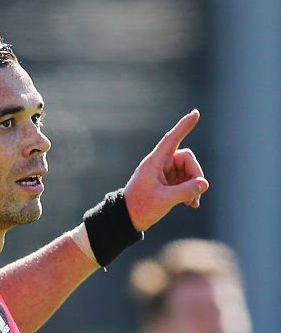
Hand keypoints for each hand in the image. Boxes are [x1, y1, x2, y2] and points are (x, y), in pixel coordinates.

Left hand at [123, 109, 209, 231]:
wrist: (127, 220)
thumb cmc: (140, 207)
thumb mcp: (165, 200)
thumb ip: (186, 191)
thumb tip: (204, 184)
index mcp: (154, 162)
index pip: (171, 139)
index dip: (184, 126)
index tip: (196, 112)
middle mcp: (160, 164)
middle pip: (188, 159)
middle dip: (195, 175)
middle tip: (197, 193)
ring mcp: (165, 173)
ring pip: (189, 171)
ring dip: (194, 186)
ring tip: (192, 202)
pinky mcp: (168, 182)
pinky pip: (186, 181)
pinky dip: (191, 191)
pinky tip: (192, 204)